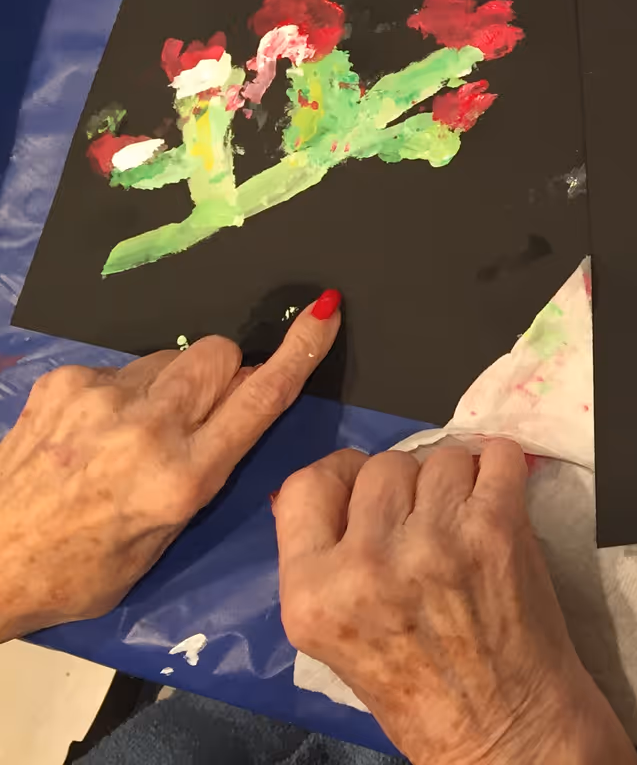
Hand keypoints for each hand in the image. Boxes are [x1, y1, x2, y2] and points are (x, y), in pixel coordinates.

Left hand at [0, 290, 342, 639]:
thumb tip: (231, 415)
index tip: (324, 311)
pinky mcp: (65, 381)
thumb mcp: (161, 542)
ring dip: (170, 385)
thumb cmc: (78, 573)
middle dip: (225, 373)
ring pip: (170, 358)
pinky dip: (120, 393)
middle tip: (201, 413)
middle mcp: (148, 429)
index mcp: (181, 479)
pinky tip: (91, 434)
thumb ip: (201, 475)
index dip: (300, 350)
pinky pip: (121, 368)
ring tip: (131, 434)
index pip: (260, 398)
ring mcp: (102, 398)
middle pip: (219, 356)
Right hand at [276, 439, 630, 764]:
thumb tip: (332, 489)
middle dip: (405, 485)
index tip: (362, 487)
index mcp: (311, 594)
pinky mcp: (495, 527)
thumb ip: (326, 562)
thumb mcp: (334, 636)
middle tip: (424, 522)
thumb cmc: (420, 692)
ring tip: (462, 521)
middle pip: (380, 465)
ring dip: (454, 479)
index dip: (340, 478)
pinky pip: (496, 455)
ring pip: (440, 456)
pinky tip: (496, 498)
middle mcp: (366, 562)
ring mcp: (434, 540)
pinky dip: (500, 467)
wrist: (502, 728)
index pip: (306, 486)